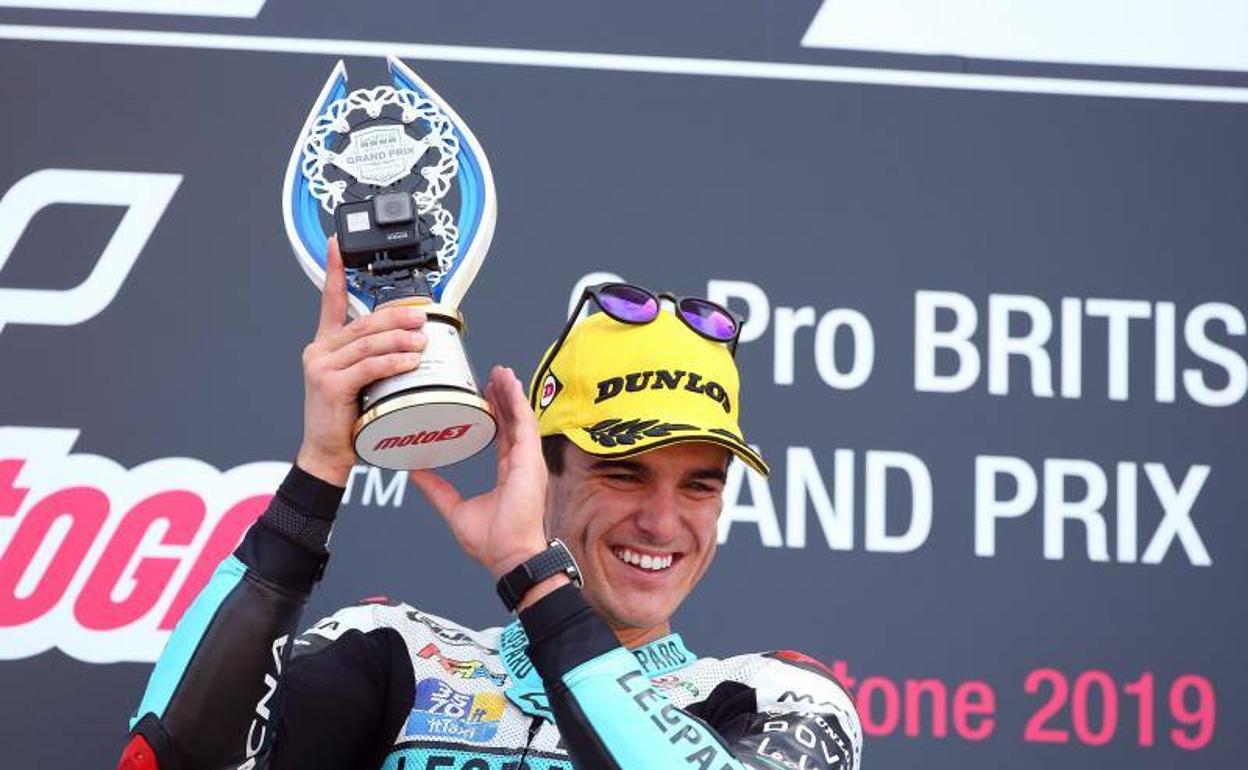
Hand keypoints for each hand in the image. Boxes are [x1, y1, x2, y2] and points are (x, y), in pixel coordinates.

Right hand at [296, 237, 427, 485]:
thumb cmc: (347, 418)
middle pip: (363, 323)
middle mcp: (320, 350)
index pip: (331, 300)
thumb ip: (374, 357)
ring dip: (400, 338)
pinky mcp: (329, 384)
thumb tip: (411, 340)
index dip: (334, 271)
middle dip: (396, 315)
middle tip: (422, 314)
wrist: (327, 453)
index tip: (337, 244)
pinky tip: (411, 360)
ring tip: (423, 338)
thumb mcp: (359, 380)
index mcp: (325, 344)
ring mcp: (321, 366)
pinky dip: (392, 361)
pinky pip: (368, 366)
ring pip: (368, 343)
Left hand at [409, 366, 548, 577]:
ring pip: (520, 417)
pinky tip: (510, 384)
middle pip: (512, 421)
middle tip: (491, 376)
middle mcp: (520, 464)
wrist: (508, 555)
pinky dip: (518, 402)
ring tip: (501, 372)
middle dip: (502, 397)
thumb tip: (416, 473)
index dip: (495, 413)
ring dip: (511, 393)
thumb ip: (436, 489)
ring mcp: (528, 461)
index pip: (501, 435)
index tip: (485, 395)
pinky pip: (526, 423)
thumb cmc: (492, 542)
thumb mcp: (455, 509)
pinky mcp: (530, 460)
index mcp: (507, 473)